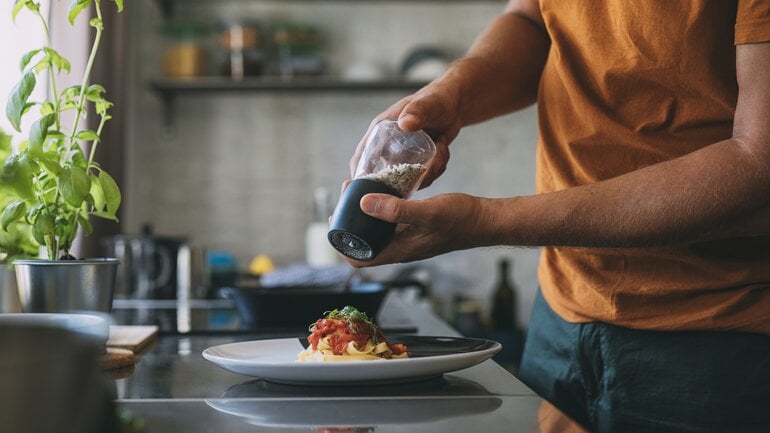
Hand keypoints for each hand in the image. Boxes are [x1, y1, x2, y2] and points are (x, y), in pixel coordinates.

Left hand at [342, 192, 487, 266]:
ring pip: (375, 229)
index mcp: (398, 251)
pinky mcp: (414, 226)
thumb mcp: (427, 212)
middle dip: (349, 221)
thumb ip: (396, 210)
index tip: (337, 218)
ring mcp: (407, 237)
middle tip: (347, 193)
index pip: (358, 259)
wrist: (484, 220)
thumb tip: (364, 204)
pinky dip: (380, 206)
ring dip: (364, 211)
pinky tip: (381, 187)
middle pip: (362, 241)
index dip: (341, 243)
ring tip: (359, 187)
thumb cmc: (461, 220)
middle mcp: (399, 248)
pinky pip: (389, 220)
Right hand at [349, 82, 462, 188]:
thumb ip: (417, 111)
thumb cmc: (436, 98)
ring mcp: (403, 155)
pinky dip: (435, 169)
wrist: (455, 104)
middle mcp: (388, 146)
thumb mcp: (427, 104)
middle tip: (419, 180)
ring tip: (441, 152)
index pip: (362, 156)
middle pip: (383, 175)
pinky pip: (422, 176)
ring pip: (407, 178)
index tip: (365, 193)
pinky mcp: (417, 161)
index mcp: (381, 131)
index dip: (359, 175)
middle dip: (401, 183)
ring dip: (425, 174)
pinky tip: (444, 150)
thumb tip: (404, 123)